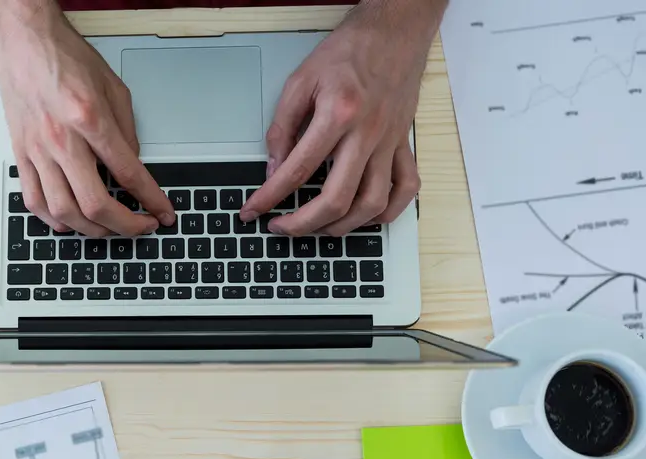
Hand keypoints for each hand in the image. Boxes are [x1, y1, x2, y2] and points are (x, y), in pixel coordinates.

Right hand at [0, 0, 174, 236]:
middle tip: (139, 227)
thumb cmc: (64, 56)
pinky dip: (54, 219)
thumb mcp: (113, 87)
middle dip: (124, 226)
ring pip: (63, 211)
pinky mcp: (21, 154)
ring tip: (108, 229)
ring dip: (91, 230)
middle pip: (94, 204)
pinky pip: (34, 200)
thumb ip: (126, 131)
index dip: (150, 200)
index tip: (162, 213)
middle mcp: (61, 139)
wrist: (22, 40)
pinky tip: (69, 221)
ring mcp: (37, 150)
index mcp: (90, 118)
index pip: (128, 173)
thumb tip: (131, 166)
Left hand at [242, 1, 445, 236]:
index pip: (297, 170)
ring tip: (318, 228)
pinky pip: (406, 188)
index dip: (270, 197)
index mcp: (338, 114)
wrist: (395, 29)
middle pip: (337, 198)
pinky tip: (364, 217)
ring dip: (343, 226)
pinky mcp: (403, 143)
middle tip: (281, 228)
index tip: (252, 211)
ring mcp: (390, 141)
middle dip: (303, 224)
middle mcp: (367, 132)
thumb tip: (273, 169)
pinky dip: (387, 212)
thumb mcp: (300, 82)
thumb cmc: (348, 51)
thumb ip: (282, 128)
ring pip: (373, 203)